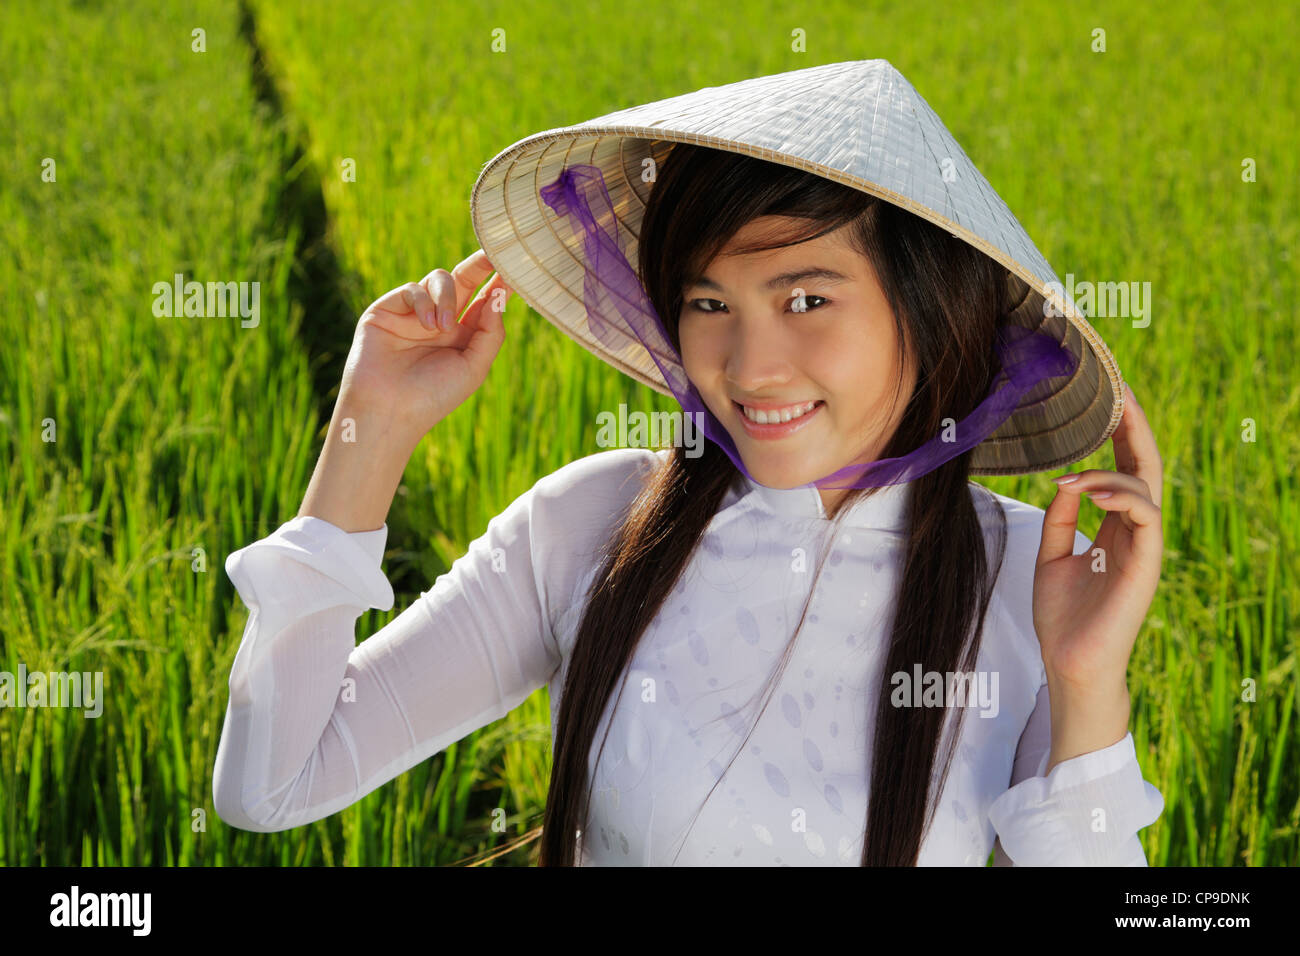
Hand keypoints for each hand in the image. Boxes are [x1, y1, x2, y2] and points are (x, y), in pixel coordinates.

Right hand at [340, 248, 512, 438]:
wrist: (389, 410)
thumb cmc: (433, 396)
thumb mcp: (474, 367)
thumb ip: (490, 332)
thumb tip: (499, 297)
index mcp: (463, 336)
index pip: (484, 301)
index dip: (499, 285)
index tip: (517, 269)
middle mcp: (440, 321)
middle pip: (464, 281)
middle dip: (480, 266)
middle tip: (494, 253)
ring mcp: (414, 313)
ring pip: (440, 279)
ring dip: (448, 298)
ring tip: (443, 327)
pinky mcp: (388, 309)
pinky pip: (413, 289)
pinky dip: (424, 302)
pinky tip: (427, 324)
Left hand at [1032, 382, 1163, 696]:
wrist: (1069, 662)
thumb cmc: (1062, 616)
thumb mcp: (1052, 555)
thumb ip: (1060, 519)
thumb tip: (1063, 483)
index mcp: (1113, 527)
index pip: (1123, 469)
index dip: (1118, 433)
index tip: (1103, 398)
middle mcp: (1134, 531)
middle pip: (1144, 467)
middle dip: (1133, 428)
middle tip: (1118, 391)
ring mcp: (1144, 546)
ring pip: (1145, 486)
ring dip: (1112, 468)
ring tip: (1075, 473)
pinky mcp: (1147, 564)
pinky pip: (1146, 515)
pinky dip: (1120, 495)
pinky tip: (1090, 489)